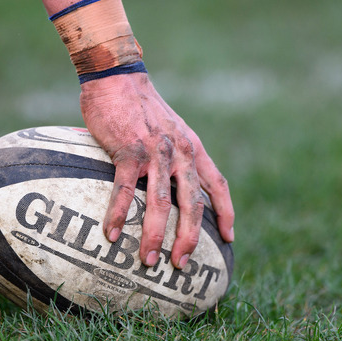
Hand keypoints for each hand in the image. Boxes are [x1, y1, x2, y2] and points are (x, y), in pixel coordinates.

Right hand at [80, 73, 234, 269]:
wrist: (117, 75)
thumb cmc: (139, 105)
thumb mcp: (169, 128)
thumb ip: (174, 154)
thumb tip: (167, 184)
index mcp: (192, 148)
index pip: (218, 185)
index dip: (226, 212)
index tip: (229, 238)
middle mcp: (180, 152)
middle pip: (193, 204)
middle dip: (189, 239)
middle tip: (181, 265)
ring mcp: (155, 152)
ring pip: (162, 203)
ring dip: (155, 236)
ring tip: (148, 260)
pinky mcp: (129, 151)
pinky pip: (126, 190)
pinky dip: (120, 215)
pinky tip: (113, 235)